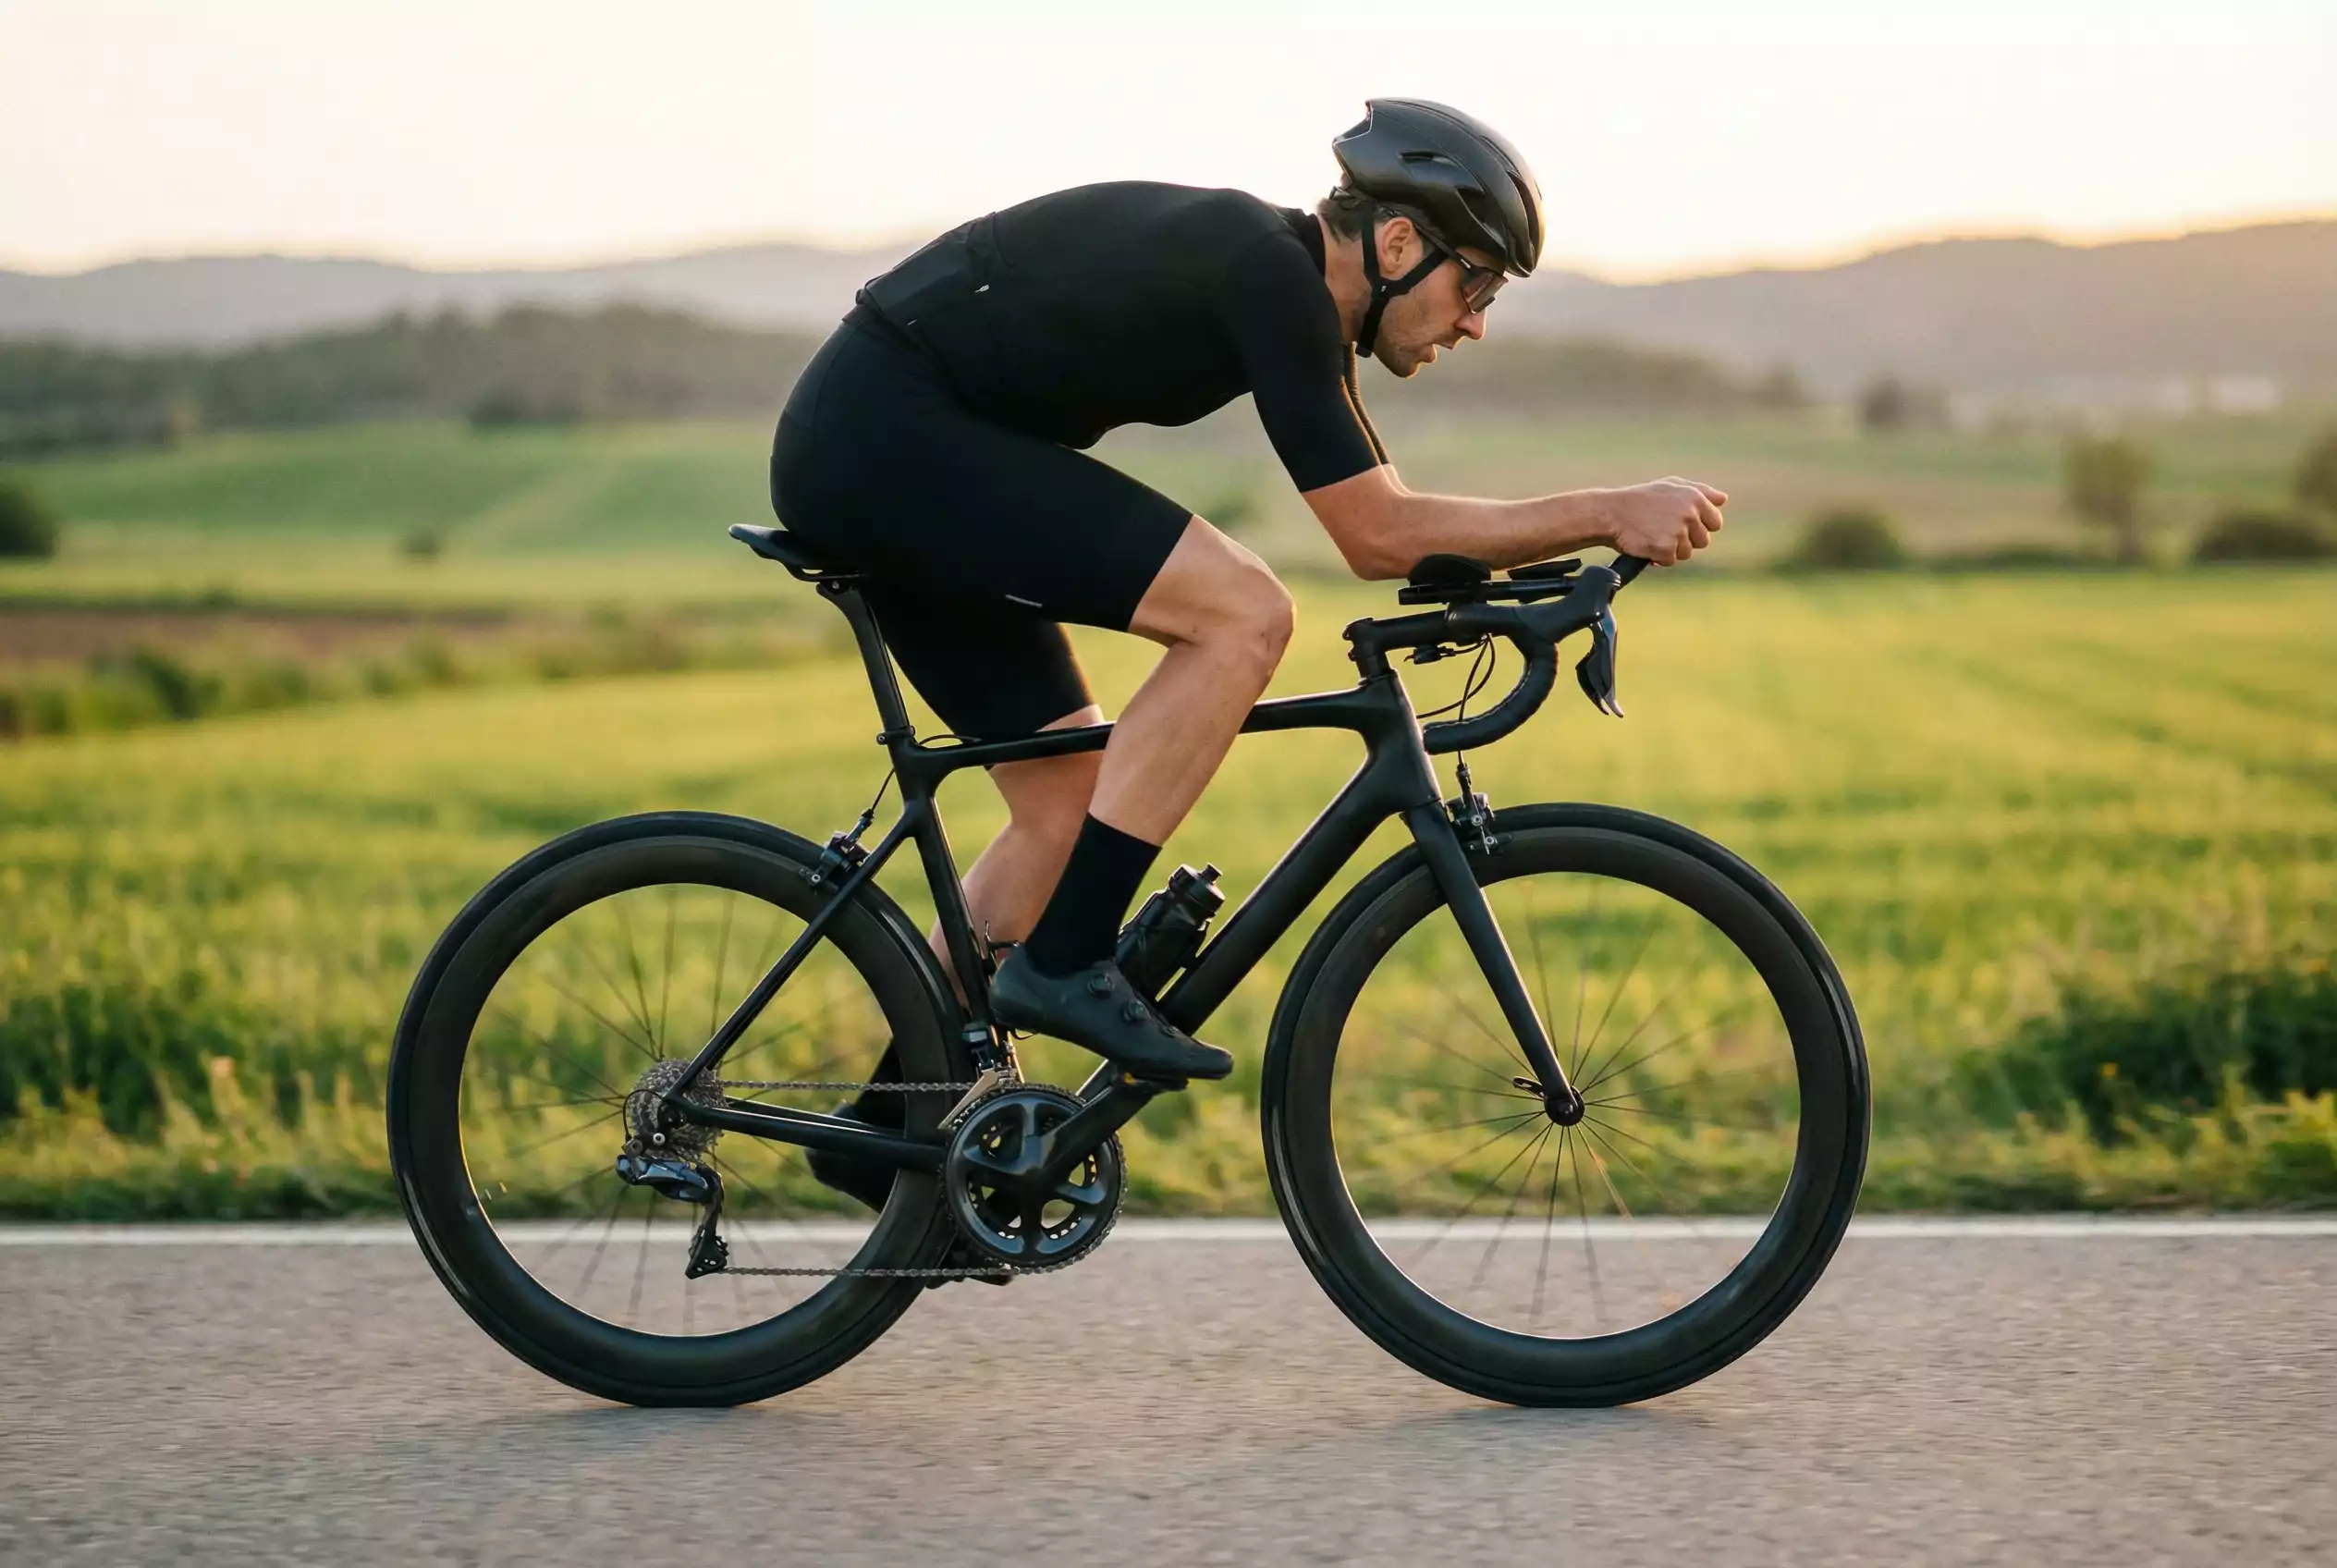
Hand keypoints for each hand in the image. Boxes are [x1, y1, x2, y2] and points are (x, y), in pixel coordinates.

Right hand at [1605, 477, 1727, 564]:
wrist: (1611, 513)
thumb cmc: (1640, 499)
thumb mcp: (1670, 486)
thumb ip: (1700, 491)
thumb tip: (1723, 499)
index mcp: (1695, 498)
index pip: (1715, 522)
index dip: (1699, 526)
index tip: (1682, 525)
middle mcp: (1690, 514)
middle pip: (1703, 541)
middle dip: (1686, 539)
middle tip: (1664, 530)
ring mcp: (1678, 532)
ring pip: (1687, 553)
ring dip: (1671, 549)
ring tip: (1653, 535)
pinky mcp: (1666, 548)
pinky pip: (1670, 560)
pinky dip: (1658, 557)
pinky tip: (1647, 544)